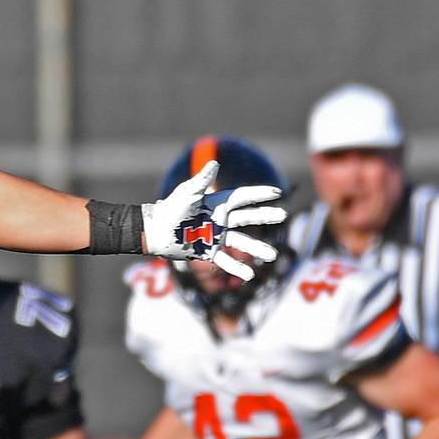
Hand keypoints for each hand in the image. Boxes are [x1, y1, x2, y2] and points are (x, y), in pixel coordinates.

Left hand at [142, 160, 285, 279]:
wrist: (155, 232)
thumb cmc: (170, 210)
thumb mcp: (187, 194)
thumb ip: (202, 181)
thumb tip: (214, 163)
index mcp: (217, 204)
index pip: (243, 197)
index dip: (259, 194)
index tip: (277, 192)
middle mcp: (219, 220)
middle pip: (248, 218)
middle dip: (265, 216)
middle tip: (283, 215)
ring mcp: (215, 237)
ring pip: (241, 242)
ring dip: (257, 249)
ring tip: (272, 256)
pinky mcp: (207, 252)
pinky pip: (225, 261)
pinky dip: (237, 268)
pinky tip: (249, 275)